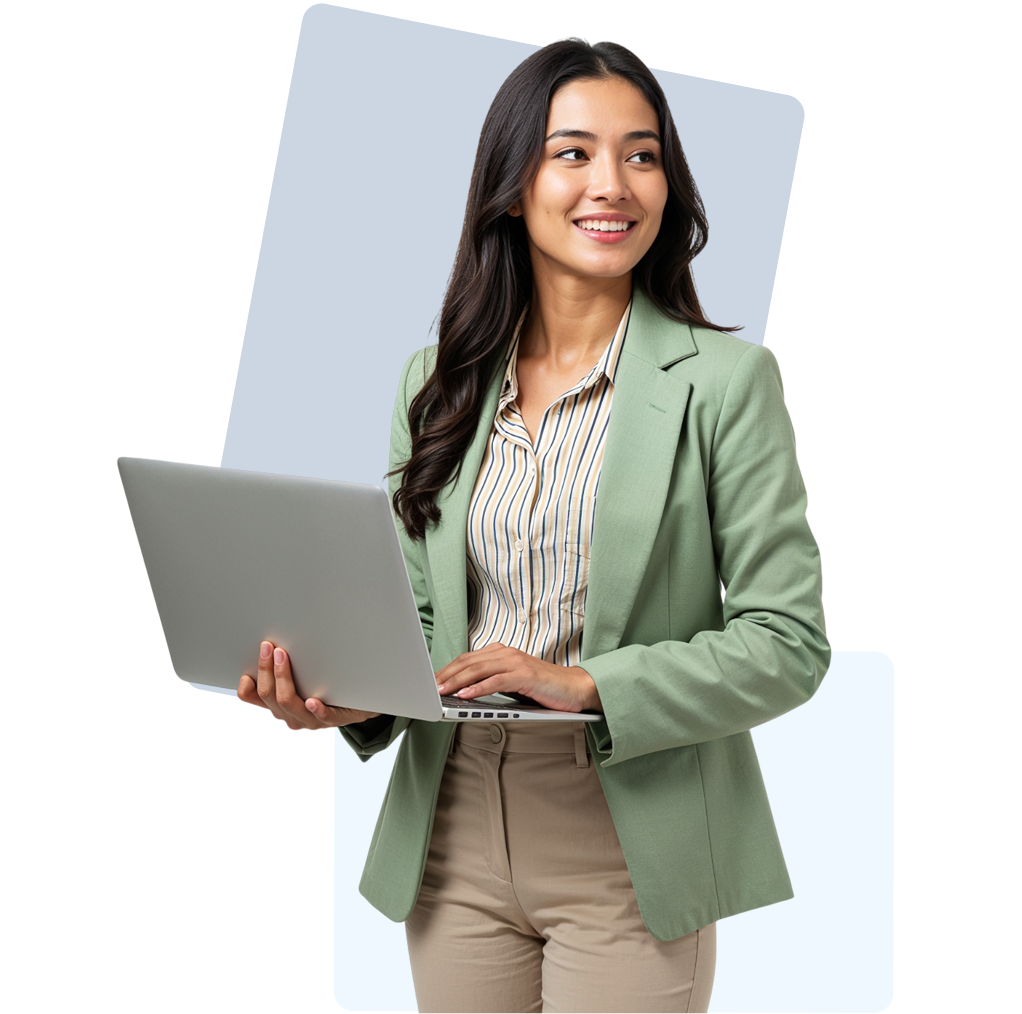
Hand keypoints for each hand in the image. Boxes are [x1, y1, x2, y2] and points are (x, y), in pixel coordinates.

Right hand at [237, 640, 382, 730]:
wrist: (360, 703)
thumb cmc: (326, 687)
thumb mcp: (301, 678)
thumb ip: (286, 666)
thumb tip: (270, 643)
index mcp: (280, 705)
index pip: (255, 697)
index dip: (247, 686)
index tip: (247, 668)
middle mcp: (292, 715)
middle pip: (270, 695)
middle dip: (266, 669)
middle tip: (268, 646)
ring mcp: (311, 719)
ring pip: (289, 703)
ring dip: (283, 678)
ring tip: (282, 655)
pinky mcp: (335, 718)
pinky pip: (323, 716)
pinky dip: (316, 709)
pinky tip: (312, 701)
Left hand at [435, 643, 601, 712]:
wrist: (574, 688)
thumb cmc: (542, 688)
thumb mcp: (511, 682)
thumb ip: (490, 681)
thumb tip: (463, 692)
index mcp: (501, 652)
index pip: (467, 659)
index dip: (447, 669)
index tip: (431, 681)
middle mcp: (506, 652)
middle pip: (468, 662)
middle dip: (446, 675)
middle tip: (429, 687)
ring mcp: (516, 662)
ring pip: (479, 669)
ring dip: (457, 681)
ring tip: (442, 691)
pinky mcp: (525, 674)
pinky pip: (497, 681)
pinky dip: (479, 688)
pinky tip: (466, 694)